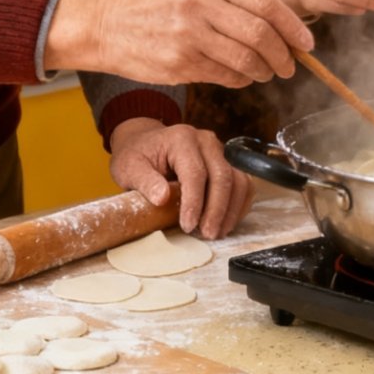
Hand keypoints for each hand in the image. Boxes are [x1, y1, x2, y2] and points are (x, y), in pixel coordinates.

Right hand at [44, 0, 313, 88]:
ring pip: (246, 58)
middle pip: (260, 33)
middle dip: (283, 54)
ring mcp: (188, 33)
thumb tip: (284, 29)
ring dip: (265, 70)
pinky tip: (242, 77)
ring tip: (268, 72)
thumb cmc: (158, 5)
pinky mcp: (179, 62)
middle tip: (291, 65)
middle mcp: (199, 2)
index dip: (292, 26)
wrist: (108, 23)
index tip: (306, 43)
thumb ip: (233, 1)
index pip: (264, 2)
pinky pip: (226, 75)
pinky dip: (242, 79)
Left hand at [108, 118, 254, 239]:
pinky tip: (227, 222)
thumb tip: (162, 199)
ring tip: (217, 232)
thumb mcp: (130, 167)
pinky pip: (243, 183)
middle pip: (222, 176)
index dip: (194, 202)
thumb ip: (145, 181)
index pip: (195, 172)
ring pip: (238, 180)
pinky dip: (239, 204)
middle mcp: (206, 141)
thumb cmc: (138, 155)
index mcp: (181, 138)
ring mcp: (219, 151)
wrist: (146, 142)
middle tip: (207, 234)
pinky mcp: (227, 162)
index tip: (187, 225)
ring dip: (231, 210)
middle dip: (217, 209)